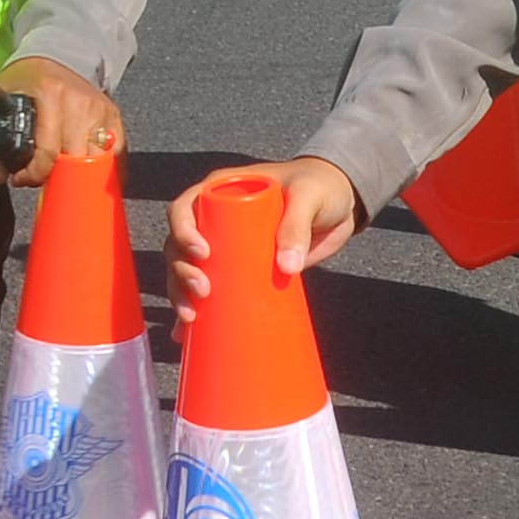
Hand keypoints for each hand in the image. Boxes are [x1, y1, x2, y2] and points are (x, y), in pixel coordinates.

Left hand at [0, 54, 117, 187]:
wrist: (54, 56)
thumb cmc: (25, 82)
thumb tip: (0, 174)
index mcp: (50, 95)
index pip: (48, 150)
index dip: (33, 174)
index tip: (21, 179)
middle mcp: (79, 102)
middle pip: (74, 160)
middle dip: (55, 178)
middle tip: (41, 179)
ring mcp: (100, 109)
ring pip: (96, 161)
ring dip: (79, 176)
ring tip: (61, 175)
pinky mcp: (113, 115)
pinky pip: (115, 153)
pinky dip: (104, 168)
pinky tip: (88, 174)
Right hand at [164, 155, 360, 322]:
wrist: (339, 203)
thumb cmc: (319, 186)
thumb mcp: (308, 198)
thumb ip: (297, 226)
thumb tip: (286, 268)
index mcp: (220, 191)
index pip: (184, 208)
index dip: (183, 231)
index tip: (202, 253)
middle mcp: (213, 217)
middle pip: (179, 245)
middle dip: (181, 271)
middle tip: (203, 290)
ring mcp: (222, 245)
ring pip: (186, 269)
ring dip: (181, 293)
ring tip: (192, 316)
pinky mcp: (237, 269)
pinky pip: (208, 290)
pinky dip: (195, 310)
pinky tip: (185, 333)